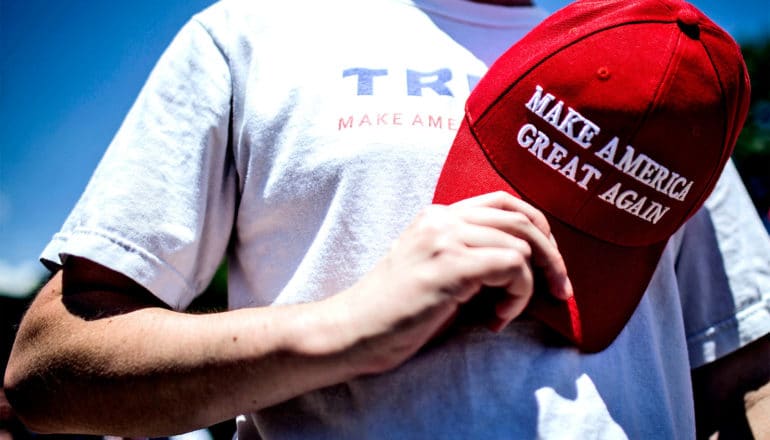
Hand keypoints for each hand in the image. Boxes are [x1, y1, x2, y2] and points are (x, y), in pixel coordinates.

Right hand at [331, 191, 572, 374]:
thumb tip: (524, 263)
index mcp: (437, 215)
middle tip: (560, 290)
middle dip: (552, 255)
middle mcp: (442, 218)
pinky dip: (517, 295)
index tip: (549, 261)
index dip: (538, 227)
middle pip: (521, 218)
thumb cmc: (394, 312)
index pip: (504, 201)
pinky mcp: (450, 265)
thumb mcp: (434, 270)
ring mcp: (444, 238)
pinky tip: (495, 319)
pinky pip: (513, 266)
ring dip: (529, 285)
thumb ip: (470, 255)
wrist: (352, 331)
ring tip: (505, 313)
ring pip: (521, 244)